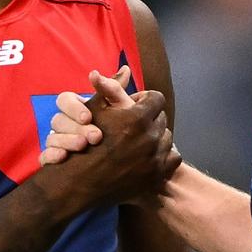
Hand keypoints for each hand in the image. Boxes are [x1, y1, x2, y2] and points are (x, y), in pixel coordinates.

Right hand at [38, 69, 178, 207]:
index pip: (156, 99)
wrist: (79, 183)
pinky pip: (172, 158)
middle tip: (134, 126)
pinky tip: (148, 157)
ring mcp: (155, 159)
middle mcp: (150, 138)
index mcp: (138, 118)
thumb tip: (126, 68)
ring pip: (167, 139)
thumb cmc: (83, 142)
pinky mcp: (157, 176)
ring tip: (140, 141)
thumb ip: (111, 87)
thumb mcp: (94, 110)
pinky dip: (163, 157)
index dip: (145, 100)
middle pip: (161, 119)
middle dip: (150, 120)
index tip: (135, 106)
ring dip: (156, 138)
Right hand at [41, 66, 132, 164]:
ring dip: (66, 140)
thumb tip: (125, 69)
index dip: (73, 107)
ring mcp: (58, 141)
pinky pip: (45, 156)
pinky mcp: (54, 159)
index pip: (64, 99)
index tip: (88, 117)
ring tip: (83, 146)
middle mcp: (65, 123)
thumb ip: (119, 90)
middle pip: (58, 120)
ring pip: (52, 137)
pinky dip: (51, 155)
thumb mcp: (122, 109)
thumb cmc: (122, 129)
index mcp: (77, 107)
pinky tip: (63, 157)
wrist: (125, 158)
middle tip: (95, 136)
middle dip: (75, 127)